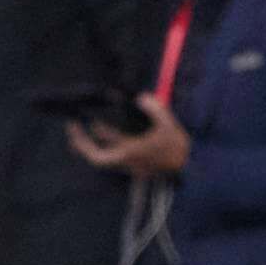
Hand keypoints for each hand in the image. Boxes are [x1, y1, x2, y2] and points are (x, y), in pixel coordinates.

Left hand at [68, 97, 191, 177]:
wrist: (192, 167)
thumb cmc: (178, 148)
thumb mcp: (168, 124)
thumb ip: (155, 108)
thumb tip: (142, 97)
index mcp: (130, 154)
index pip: (97, 156)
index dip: (82, 143)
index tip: (74, 128)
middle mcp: (127, 161)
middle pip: (97, 155)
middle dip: (82, 141)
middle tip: (74, 125)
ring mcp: (132, 163)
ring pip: (108, 153)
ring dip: (98, 140)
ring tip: (91, 123)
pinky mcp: (139, 162)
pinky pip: (119, 151)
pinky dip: (111, 141)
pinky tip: (111, 129)